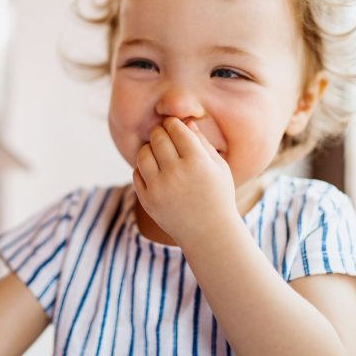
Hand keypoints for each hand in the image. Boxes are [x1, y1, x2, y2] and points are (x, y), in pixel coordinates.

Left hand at [132, 116, 236, 243]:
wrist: (208, 233)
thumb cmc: (217, 195)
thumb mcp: (219, 167)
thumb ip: (202, 142)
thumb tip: (185, 121)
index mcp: (197, 162)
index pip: (176, 129)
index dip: (174, 123)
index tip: (174, 126)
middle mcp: (176, 173)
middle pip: (157, 138)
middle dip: (160, 132)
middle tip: (164, 135)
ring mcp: (159, 188)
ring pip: (143, 153)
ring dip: (149, 148)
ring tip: (158, 152)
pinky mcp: (147, 200)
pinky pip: (137, 173)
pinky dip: (143, 168)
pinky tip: (155, 171)